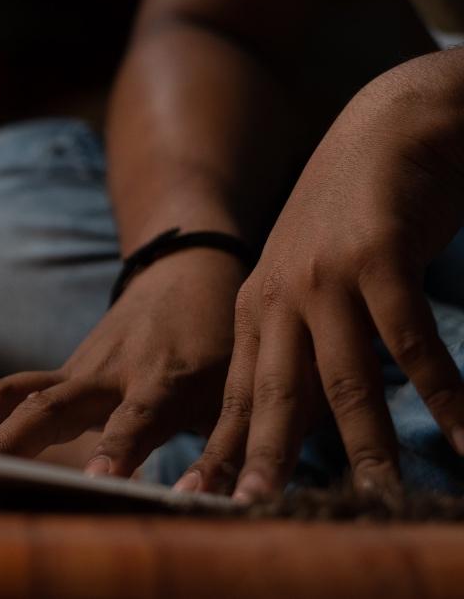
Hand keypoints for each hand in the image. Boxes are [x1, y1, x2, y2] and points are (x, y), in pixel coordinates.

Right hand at [0, 248, 246, 476]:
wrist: (183, 274)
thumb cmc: (218, 343)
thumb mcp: (237, 392)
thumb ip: (228, 446)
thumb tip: (231, 499)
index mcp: (163, 379)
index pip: (137, 418)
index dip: (119, 448)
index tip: (101, 480)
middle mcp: (110, 372)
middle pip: (53, 405)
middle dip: (15, 442)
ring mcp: (76, 369)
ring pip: (15, 391)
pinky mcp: (56, 374)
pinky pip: (8, 393)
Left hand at [176, 68, 463, 499]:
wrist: (387, 125)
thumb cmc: (352, 216)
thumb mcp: (307, 281)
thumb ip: (298, 343)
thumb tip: (297, 416)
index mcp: (255, 309)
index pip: (233, 394)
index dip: (219, 450)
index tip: (198, 500)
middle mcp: (278, 298)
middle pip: (269, 396)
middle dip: (259, 459)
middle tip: (252, 512)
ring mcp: (324, 279)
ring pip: (341, 381)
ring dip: (366, 446)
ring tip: (382, 499)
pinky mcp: (377, 259)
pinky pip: (412, 343)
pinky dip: (444, 393)